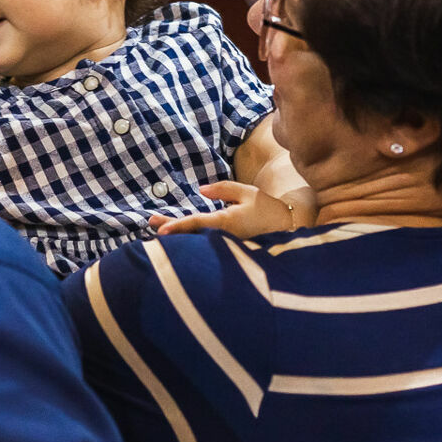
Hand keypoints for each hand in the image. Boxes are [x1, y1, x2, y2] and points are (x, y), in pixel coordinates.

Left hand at [152, 180, 297, 239]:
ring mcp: (226, 248)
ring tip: (160, 229)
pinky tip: (182, 239)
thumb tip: (201, 190)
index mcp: (227, 223)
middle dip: (171, 230)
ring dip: (179, 237)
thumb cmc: (269, 210)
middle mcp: (224, 238)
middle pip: (191, 236)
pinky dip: (193, 241)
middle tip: (151, 224)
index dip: (177, 227)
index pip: (197, 224)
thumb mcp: (248, 193)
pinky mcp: (229, 252)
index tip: (160, 230)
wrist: (291, 231)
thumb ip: (223, 189)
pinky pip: (207, 247)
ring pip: (197, 243)